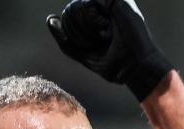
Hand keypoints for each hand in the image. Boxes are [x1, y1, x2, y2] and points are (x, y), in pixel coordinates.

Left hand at [46, 0, 173, 100]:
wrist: (133, 67)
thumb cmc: (112, 64)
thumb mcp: (81, 53)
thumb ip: (64, 37)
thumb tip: (50, 19)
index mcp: (94, 19)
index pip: (67, 17)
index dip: (72, 34)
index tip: (91, 46)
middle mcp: (101, 8)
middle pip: (69, 10)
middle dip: (77, 32)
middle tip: (97, 42)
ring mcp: (108, 3)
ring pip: (75, 7)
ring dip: (86, 29)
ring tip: (104, 36)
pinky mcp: (115, 0)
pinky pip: (87, 4)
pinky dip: (93, 22)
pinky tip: (107, 29)